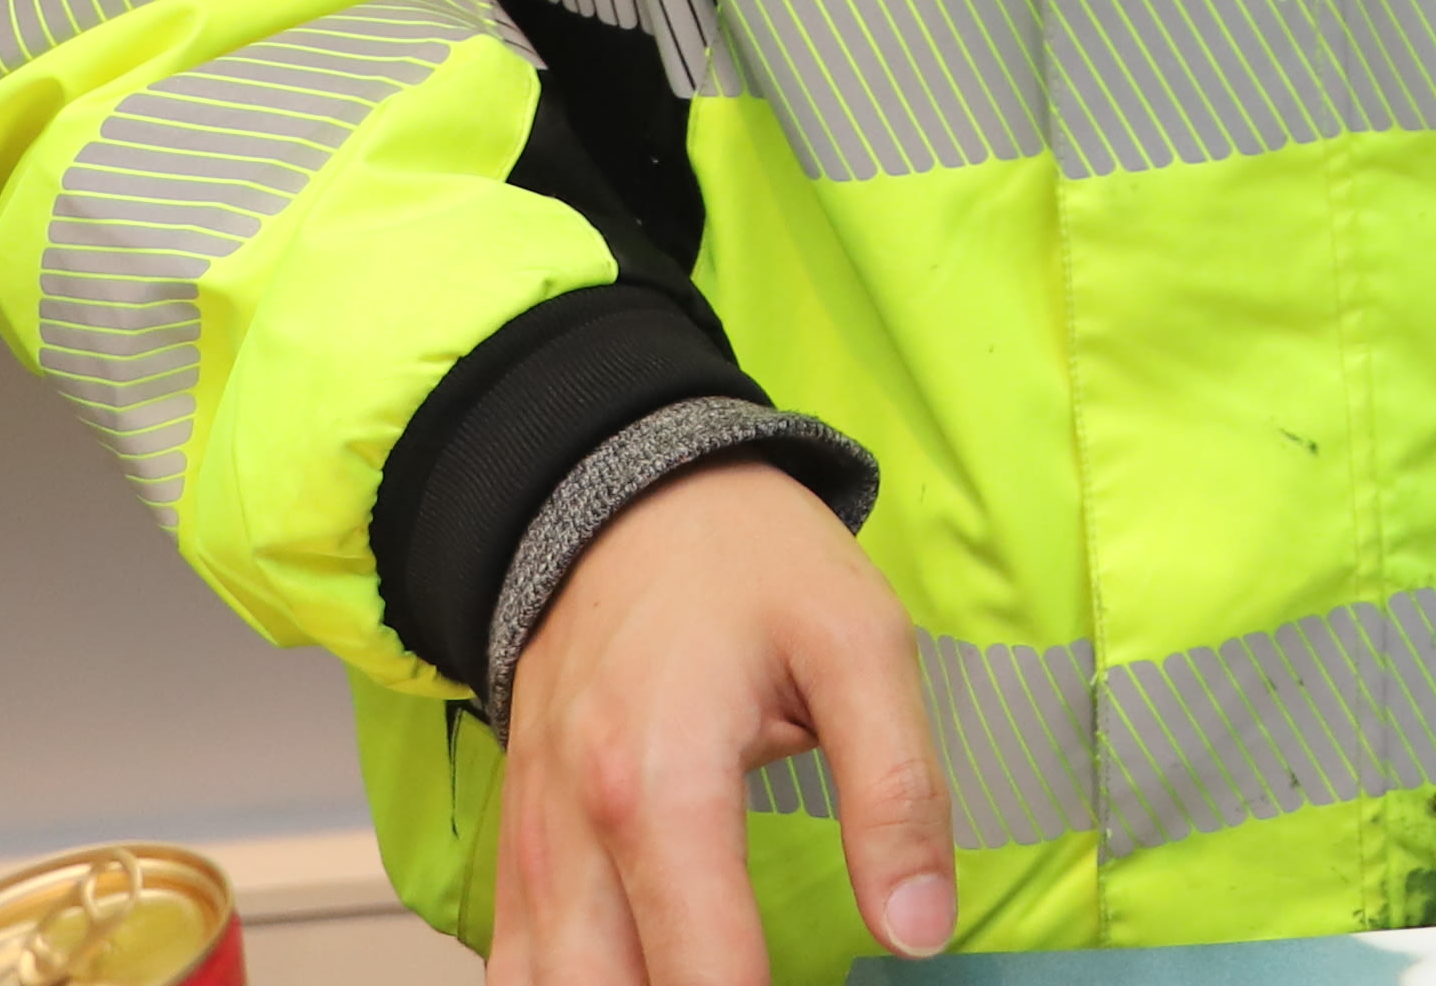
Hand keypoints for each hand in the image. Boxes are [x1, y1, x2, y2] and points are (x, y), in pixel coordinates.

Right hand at [492, 460, 947, 985]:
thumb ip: (898, 793)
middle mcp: (572, 837)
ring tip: (713, 981)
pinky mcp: (516, 852)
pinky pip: (514, 968)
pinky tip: (639, 979)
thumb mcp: (861, 645)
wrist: (622, 498)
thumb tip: (921, 931)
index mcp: (660, 787)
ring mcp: (529, 850)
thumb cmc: (750, 565)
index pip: (705, 978)